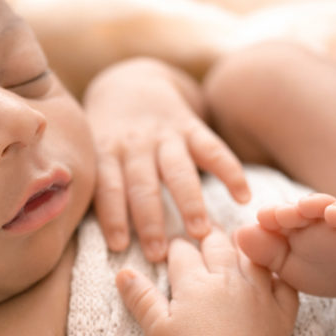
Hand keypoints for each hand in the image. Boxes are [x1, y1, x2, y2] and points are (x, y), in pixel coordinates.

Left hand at [84, 58, 249, 261]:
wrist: (129, 82)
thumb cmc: (107, 134)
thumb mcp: (92, 150)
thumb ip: (97, 185)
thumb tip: (100, 241)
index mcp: (106, 152)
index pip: (108, 186)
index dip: (112, 216)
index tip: (119, 246)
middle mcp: (135, 144)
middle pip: (142, 184)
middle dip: (150, 220)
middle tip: (159, 253)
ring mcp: (164, 134)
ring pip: (178, 170)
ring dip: (190, 202)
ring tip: (200, 232)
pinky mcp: (191, 126)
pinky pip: (213, 149)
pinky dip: (230, 172)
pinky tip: (243, 197)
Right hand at [116, 231, 297, 335]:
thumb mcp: (156, 326)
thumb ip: (140, 296)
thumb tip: (122, 272)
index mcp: (195, 281)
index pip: (183, 251)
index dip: (176, 247)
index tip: (174, 248)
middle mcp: (227, 279)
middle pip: (218, 244)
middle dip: (208, 236)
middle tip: (205, 234)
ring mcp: (258, 293)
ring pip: (252, 257)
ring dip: (244, 248)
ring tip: (239, 245)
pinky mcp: (281, 313)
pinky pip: (286, 285)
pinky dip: (280, 278)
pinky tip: (275, 276)